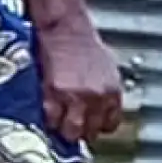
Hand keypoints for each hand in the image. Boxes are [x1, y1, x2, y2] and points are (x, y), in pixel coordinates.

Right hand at [38, 9, 122, 144]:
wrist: (66, 29)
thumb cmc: (86, 45)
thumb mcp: (108, 71)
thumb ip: (106, 92)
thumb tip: (101, 110)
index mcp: (113, 93)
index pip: (110, 126)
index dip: (98, 126)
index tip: (90, 125)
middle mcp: (97, 98)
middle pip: (90, 132)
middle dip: (81, 131)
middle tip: (72, 125)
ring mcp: (75, 98)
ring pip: (71, 132)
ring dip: (64, 130)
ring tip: (60, 123)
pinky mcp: (54, 94)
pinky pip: (51, 119)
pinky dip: (49, 119)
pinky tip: (49, 111)